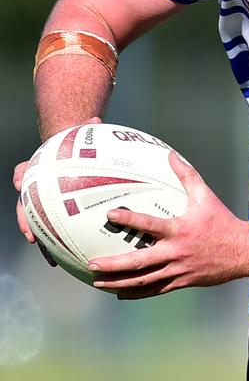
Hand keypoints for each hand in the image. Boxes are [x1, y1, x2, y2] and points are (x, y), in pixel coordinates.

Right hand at [15, 116, 102, 261]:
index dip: (20, 179)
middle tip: (31, 235)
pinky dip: (63, 245)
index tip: (20, 184)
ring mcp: (44, 205)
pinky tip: (73, 259)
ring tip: (50, 256)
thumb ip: (85, 130)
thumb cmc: (74, 149)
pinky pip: (57, 232)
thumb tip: (96, 122)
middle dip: (26, 222)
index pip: (22, 173)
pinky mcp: (57, 216)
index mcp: (36, 171)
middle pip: (24, 207)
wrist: (72, 158)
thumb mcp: (78, 138)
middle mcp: (35, 190)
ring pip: (37, 225)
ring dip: (42, 242)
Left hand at [90, 152, 248, 298]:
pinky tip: (120, 293)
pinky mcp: (182, 282)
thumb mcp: (205, 196)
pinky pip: (155, 290)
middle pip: (139, 262)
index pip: (149, 224)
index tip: (110, 215)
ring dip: (119, 282)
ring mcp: (177, 270)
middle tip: (92, 263)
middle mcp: (175, 252)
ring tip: (98, 282)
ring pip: (143, 280)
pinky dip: (137, 293)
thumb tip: (171, 154)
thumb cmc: (222, 221)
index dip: (129, 219)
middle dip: (114, 265)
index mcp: (179, 230)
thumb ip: (186, 175)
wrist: (243, 251)